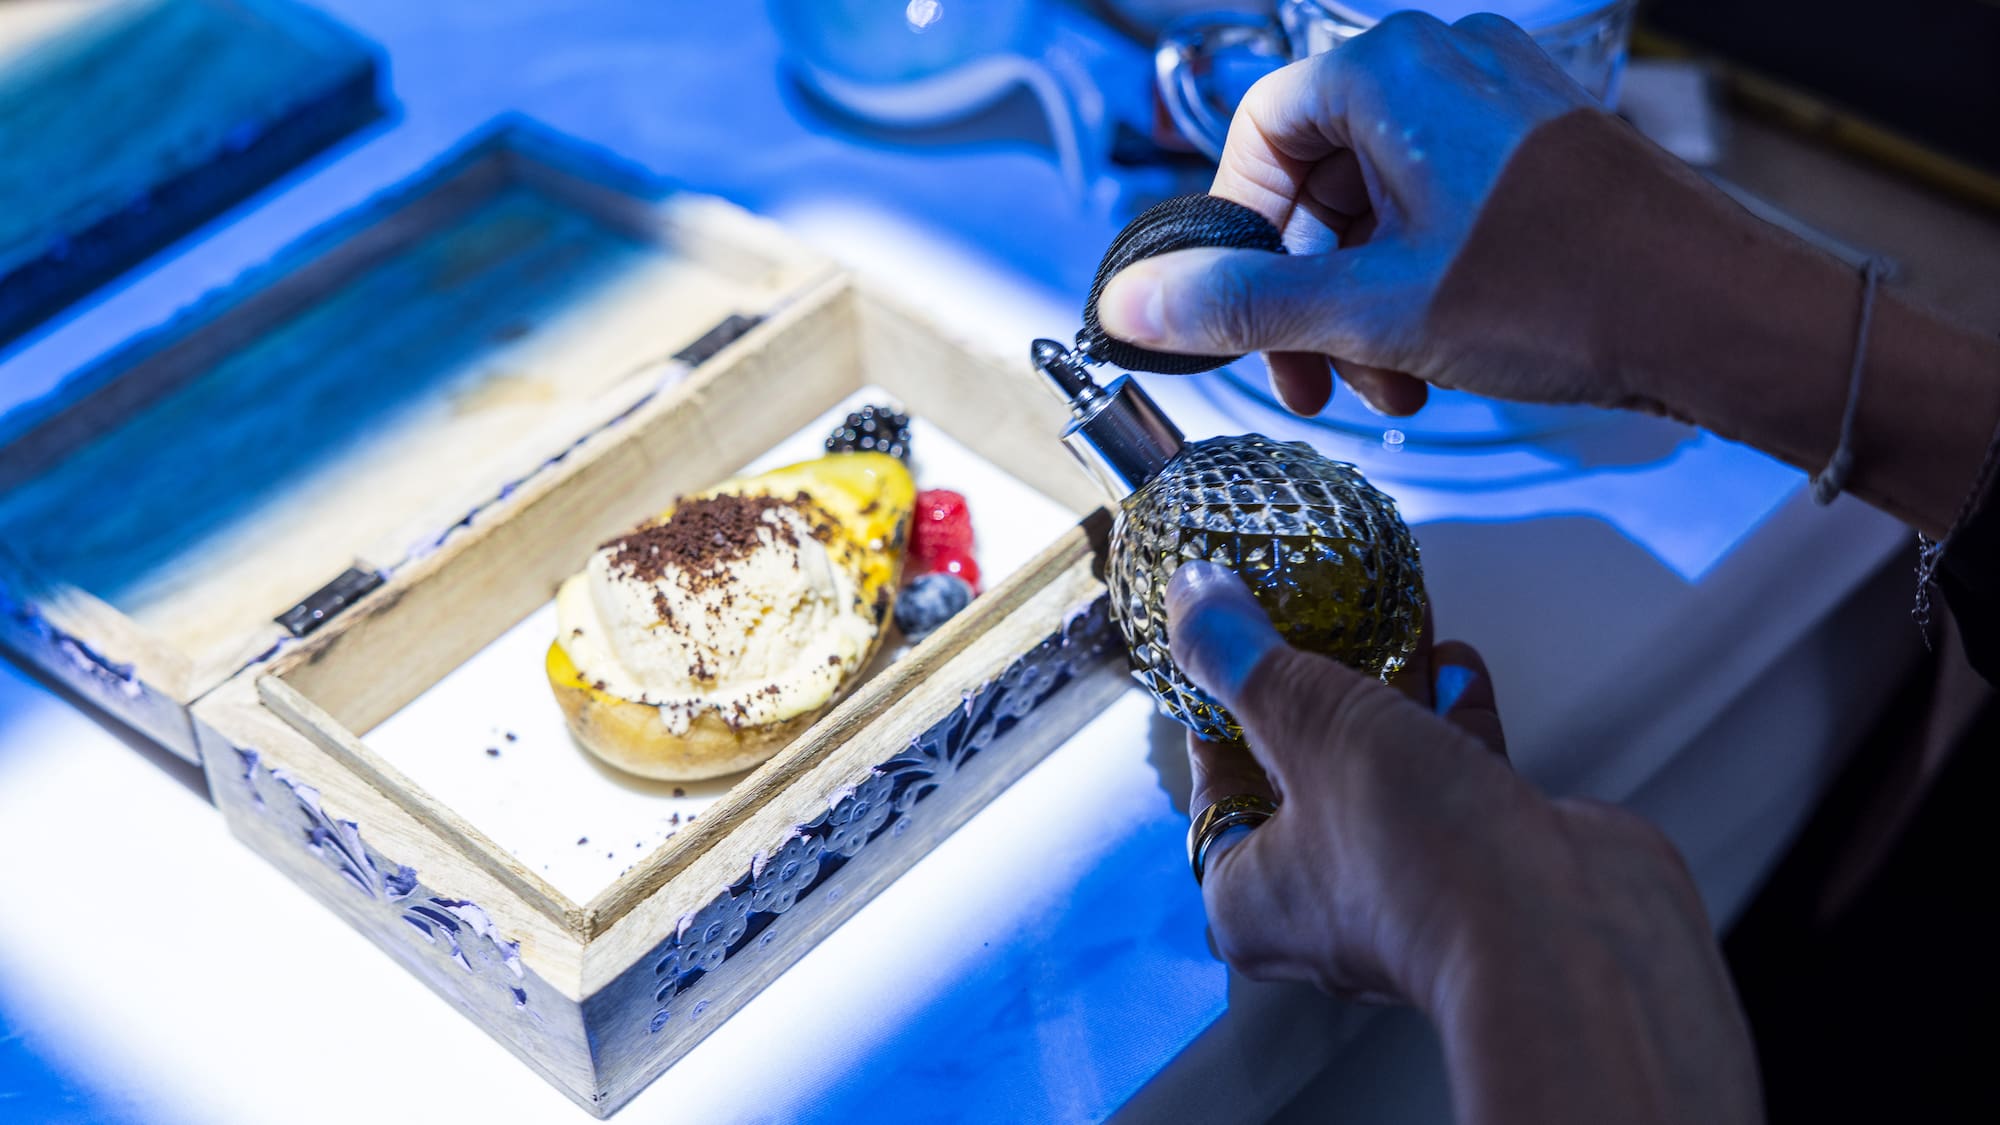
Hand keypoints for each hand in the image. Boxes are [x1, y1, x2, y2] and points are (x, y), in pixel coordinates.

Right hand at [1100, 12, 1607, 415]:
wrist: (1721, 318)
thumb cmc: (1571, 291)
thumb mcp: (1372, 309)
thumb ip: (1240, 305)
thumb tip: (1134, 304)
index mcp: (1393, 71)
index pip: (1258, 134)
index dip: (1234, 232)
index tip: (1236, 310)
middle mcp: (1444, 69)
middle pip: (1316, 178)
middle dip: (1303, 292)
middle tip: (1308, 375)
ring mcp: (1494, 109)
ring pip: (1375, 208)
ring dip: (1358, 307)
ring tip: (1384, 387)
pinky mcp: (1531, 157)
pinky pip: (1433, 214)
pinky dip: (1412, 288)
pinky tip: (1429, 363)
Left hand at [1171, 561, 1762, 1123]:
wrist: (1572, 936)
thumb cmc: (1412, 845)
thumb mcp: (1305, 721)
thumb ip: (1245, 656)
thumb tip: (1189, 593)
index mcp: (1246, 895)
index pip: (1214, 780)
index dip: (1224, 695)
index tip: (1238, 626)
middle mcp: (1318, 905)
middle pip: (1301, 768)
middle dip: (1318, 678)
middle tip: (1321, 600)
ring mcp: (1406, 890)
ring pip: (1383, 769)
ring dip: (1391, 687)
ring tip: (1394, 608)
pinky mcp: (1482, 872)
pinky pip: (1451, 781)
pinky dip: (1451, 719)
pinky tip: (1456, 657)